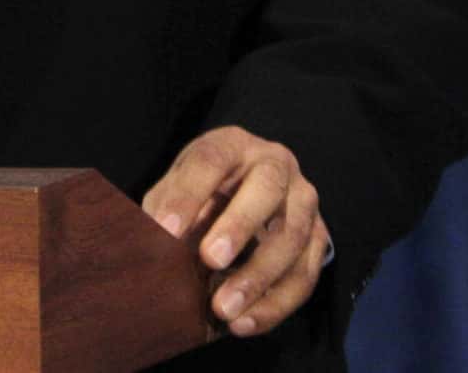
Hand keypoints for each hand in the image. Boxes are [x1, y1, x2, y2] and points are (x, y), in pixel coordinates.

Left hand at [141, 126, 329, 339]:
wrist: (249, 191)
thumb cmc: (204, 190)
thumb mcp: (178, 187)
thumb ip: (165, 208)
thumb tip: (148, 247)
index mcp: (233, 144)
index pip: (211, 161)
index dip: (188, 194)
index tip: (165, 229)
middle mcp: (276, 164)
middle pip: (267, 188)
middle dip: (239, 225)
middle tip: (209, 259)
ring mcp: (303, 200)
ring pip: (293, 236)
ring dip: (258, 276)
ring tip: (223, 309)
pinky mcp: (319, 239)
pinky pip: (305, 275)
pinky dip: (275, 304)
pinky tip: (244, 323)